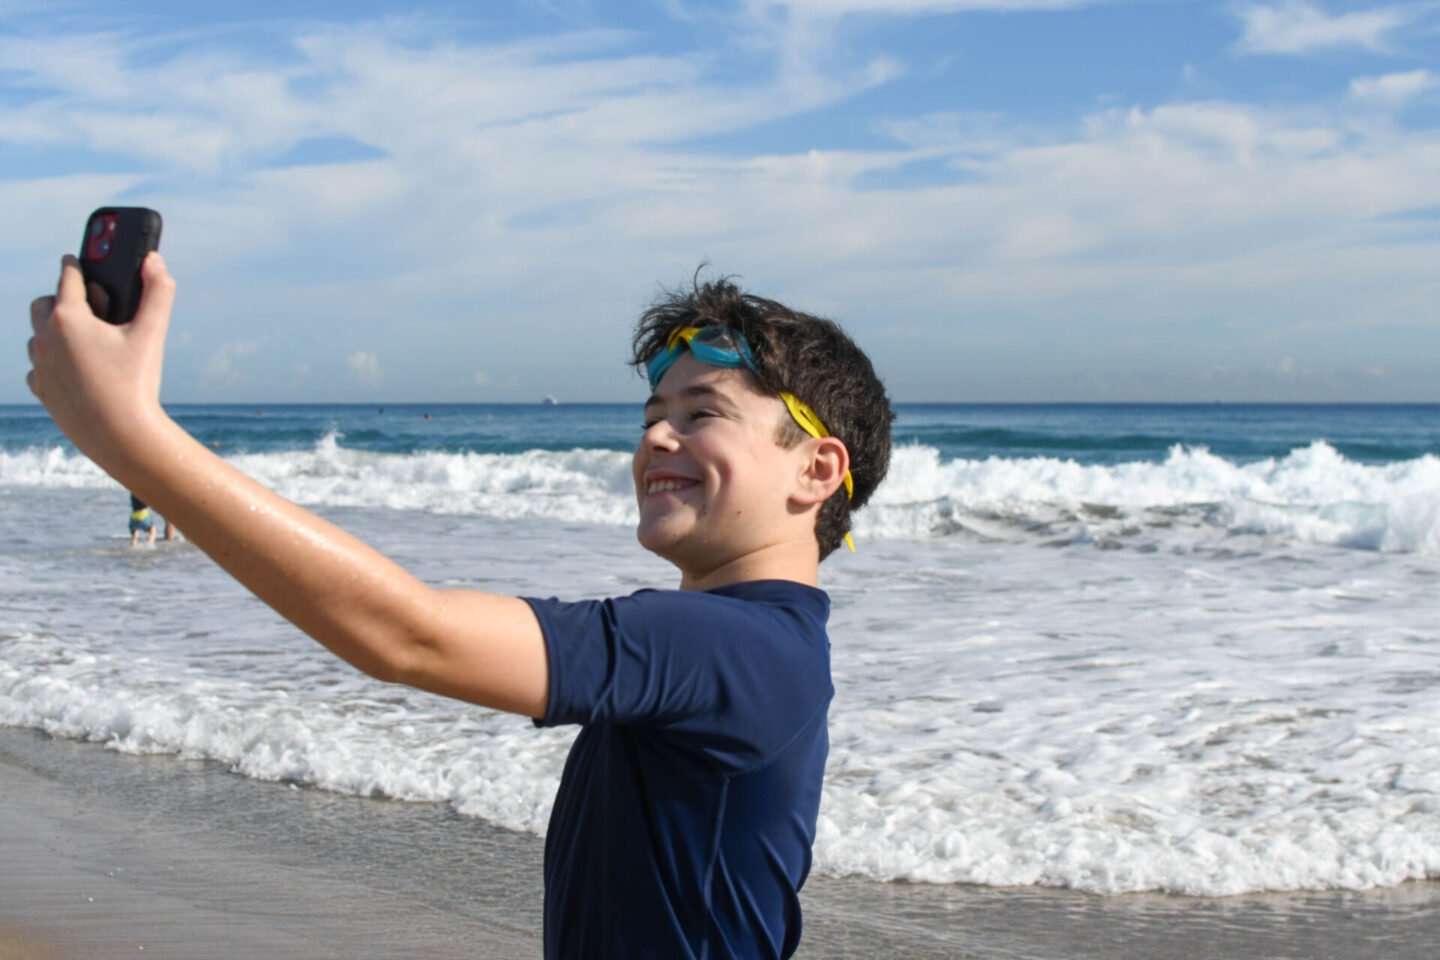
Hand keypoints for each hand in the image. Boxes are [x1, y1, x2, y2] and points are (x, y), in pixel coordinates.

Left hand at [27, 252, 175, 465]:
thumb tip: (154, 260)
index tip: (74, 259)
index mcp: (69, 317)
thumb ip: (158, 291)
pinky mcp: (41, 389)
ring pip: (38, 335)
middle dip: (59, 297)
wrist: (120, 436)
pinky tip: (73, 366)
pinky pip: (38, 366)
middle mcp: (45, 338)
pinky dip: (51, 360)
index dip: (74, 264)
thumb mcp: (152, 333)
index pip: (67, 277)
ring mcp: (40, 365)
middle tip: (84, 302)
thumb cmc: (136, 383)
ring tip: (81, 336)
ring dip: (53, 330)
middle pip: (43, 303)